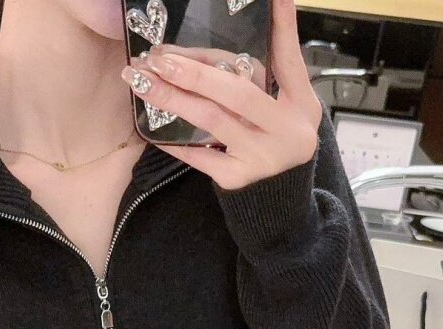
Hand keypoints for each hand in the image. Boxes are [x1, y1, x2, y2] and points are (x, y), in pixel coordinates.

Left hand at [120, 0, 322, 190]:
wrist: (280, 195)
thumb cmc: (279, 137)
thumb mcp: (292, 102)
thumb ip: (280, 63)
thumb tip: (275, 6)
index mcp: (300, 104)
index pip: (288, 61)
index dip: (281, 29)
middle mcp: (283, 129)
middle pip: (235, 93)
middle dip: (194, 72)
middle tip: (159, 58)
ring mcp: (259, 155)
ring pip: (211, 119)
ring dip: (173, 98)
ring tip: (142, 81)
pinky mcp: (236, 177)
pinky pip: (199, 154)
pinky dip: (174, 140)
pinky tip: (150, 126)